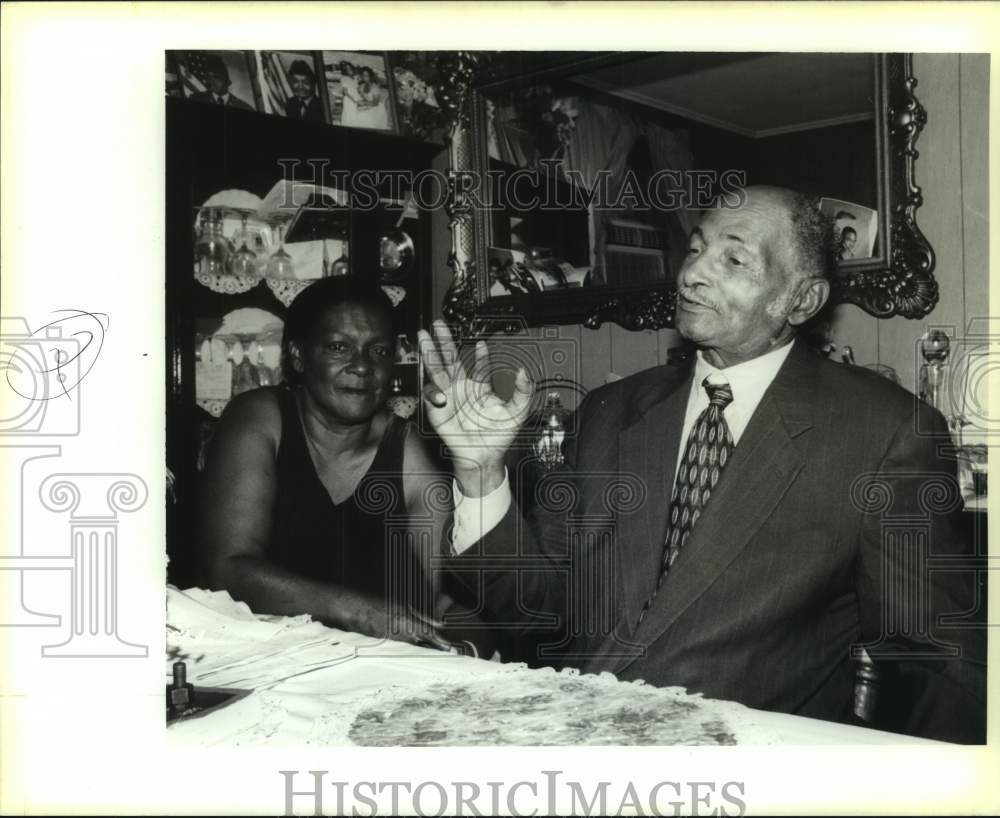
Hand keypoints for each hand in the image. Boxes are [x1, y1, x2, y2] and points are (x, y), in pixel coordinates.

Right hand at [418, 320, 532, 493]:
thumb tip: (524, 372)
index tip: (482, 345)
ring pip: (436, 370)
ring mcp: (448, 397)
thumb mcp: (518, 413)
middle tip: (438, 324)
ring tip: (423, 338)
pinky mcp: (437, 410)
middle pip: (450, 359)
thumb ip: (523, 391)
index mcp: (480, 386)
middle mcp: (462, 388)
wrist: (484, 457)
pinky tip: (441, 394)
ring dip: (429, 354)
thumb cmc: (499, 436)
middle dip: (444, 341)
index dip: (480, 354)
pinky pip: (431, 396)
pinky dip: (433, 392)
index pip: (479, 365)